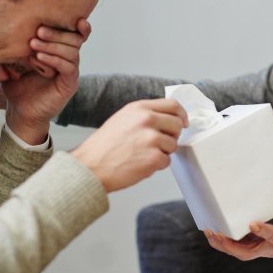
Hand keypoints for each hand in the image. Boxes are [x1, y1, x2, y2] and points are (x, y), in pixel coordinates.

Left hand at [4, 19, 90, 143]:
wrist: (20, 112)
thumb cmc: (17, 85)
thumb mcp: (15, 60)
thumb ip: (18, 43)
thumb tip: (8, 21)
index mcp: (59, 51)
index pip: (75, 34)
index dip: (78, 25)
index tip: (74, 16)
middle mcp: (68, 59)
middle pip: (75, 39)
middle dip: (57, 32)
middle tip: (38, 30)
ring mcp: (70, 72)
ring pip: (72, 51)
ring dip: (53, 45)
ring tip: (34, 43)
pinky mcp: (69, 84)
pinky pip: (68, 67)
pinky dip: (55, 59)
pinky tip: (39, 58)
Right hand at [71, 98, 188, 192]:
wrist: (89, 167)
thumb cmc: (103, 147)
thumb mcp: (122, 119)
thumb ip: (144, 115)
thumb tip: (166, 118)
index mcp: (139, 108)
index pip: (173, 105)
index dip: (181, 115)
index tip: (183, 122)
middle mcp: (147, 120)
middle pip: (177, 125)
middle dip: (172, 136)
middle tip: (158, 144)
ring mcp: (152, 138)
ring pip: (173, 145)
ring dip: (162, 152)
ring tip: (142, 155)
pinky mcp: (154, 157)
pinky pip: (167, 161)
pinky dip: (156, 166)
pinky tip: (140, 164)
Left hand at [204, 196, 272, 266]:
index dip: (264, 231)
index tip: (253, 223)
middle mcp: (270, 248)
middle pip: (246, 253)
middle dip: (229, 244)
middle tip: (215, 232)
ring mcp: (262, 249)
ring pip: (239, 252)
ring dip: (222, 244)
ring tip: (209, 231)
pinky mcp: (257, 246)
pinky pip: (238, 247)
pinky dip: (225, 241)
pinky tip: (214, 230)